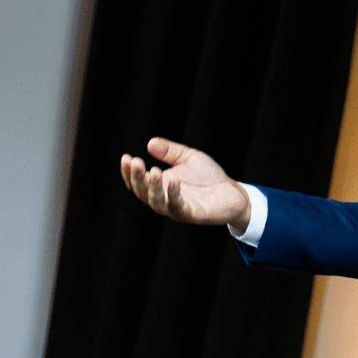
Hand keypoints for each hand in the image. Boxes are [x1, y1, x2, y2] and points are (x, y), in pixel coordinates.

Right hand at [118, 137, 250, 231]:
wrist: (232, 192)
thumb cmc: (208, 176)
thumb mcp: (187, 157)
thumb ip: (169, 151)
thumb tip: (150, 143)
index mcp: (160, 186)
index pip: (138, 182)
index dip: (129, 172)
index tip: (126, 157)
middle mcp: (164, 199)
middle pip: (143, 192)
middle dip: (137, 178)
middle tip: (135, 162)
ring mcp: (177, 208)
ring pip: (157, 203)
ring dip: (152, 188)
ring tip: (153, 171)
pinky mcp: (192, 214)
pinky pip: (178, 207)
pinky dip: (173, 195)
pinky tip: (173, 181)